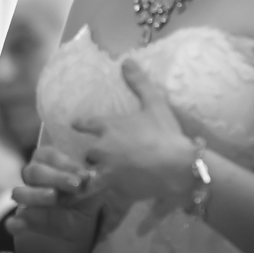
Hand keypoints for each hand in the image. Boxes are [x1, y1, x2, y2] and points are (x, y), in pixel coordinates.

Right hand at [7, 146, 96, 249]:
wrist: (78, 230)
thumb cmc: (82, 205)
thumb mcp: (91, 195)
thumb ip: (92, 186)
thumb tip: (94, 176)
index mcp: (48, 166)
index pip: (50, 156)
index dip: (66, 164)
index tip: (84, 175)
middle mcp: (33, 180)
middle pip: (34, 171)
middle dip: (56, 177)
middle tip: (76, 185)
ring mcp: (26, 200)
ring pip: (20, 192)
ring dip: (36, 195)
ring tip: (53, 197)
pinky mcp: (22, 222)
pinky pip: (13, 221)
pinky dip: (16, 222)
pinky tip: (22, 224)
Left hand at [72, 59, 194, 206]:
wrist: (179, 167)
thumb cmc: (165, 133)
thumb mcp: (154, 104)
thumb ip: (139, 83)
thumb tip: (127, 60)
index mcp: (108, 127)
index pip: (84, 123)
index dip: (80, 124)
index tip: (74, 125)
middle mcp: (102, 148)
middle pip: (88, 152)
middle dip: (93, 154)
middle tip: (99, 156)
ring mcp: (107, 171)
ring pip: (91, 173)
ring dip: (94, 173)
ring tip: (100, 176)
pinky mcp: (115, 189)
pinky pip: (104, 191)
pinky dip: (106, 191)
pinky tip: (111, 192)